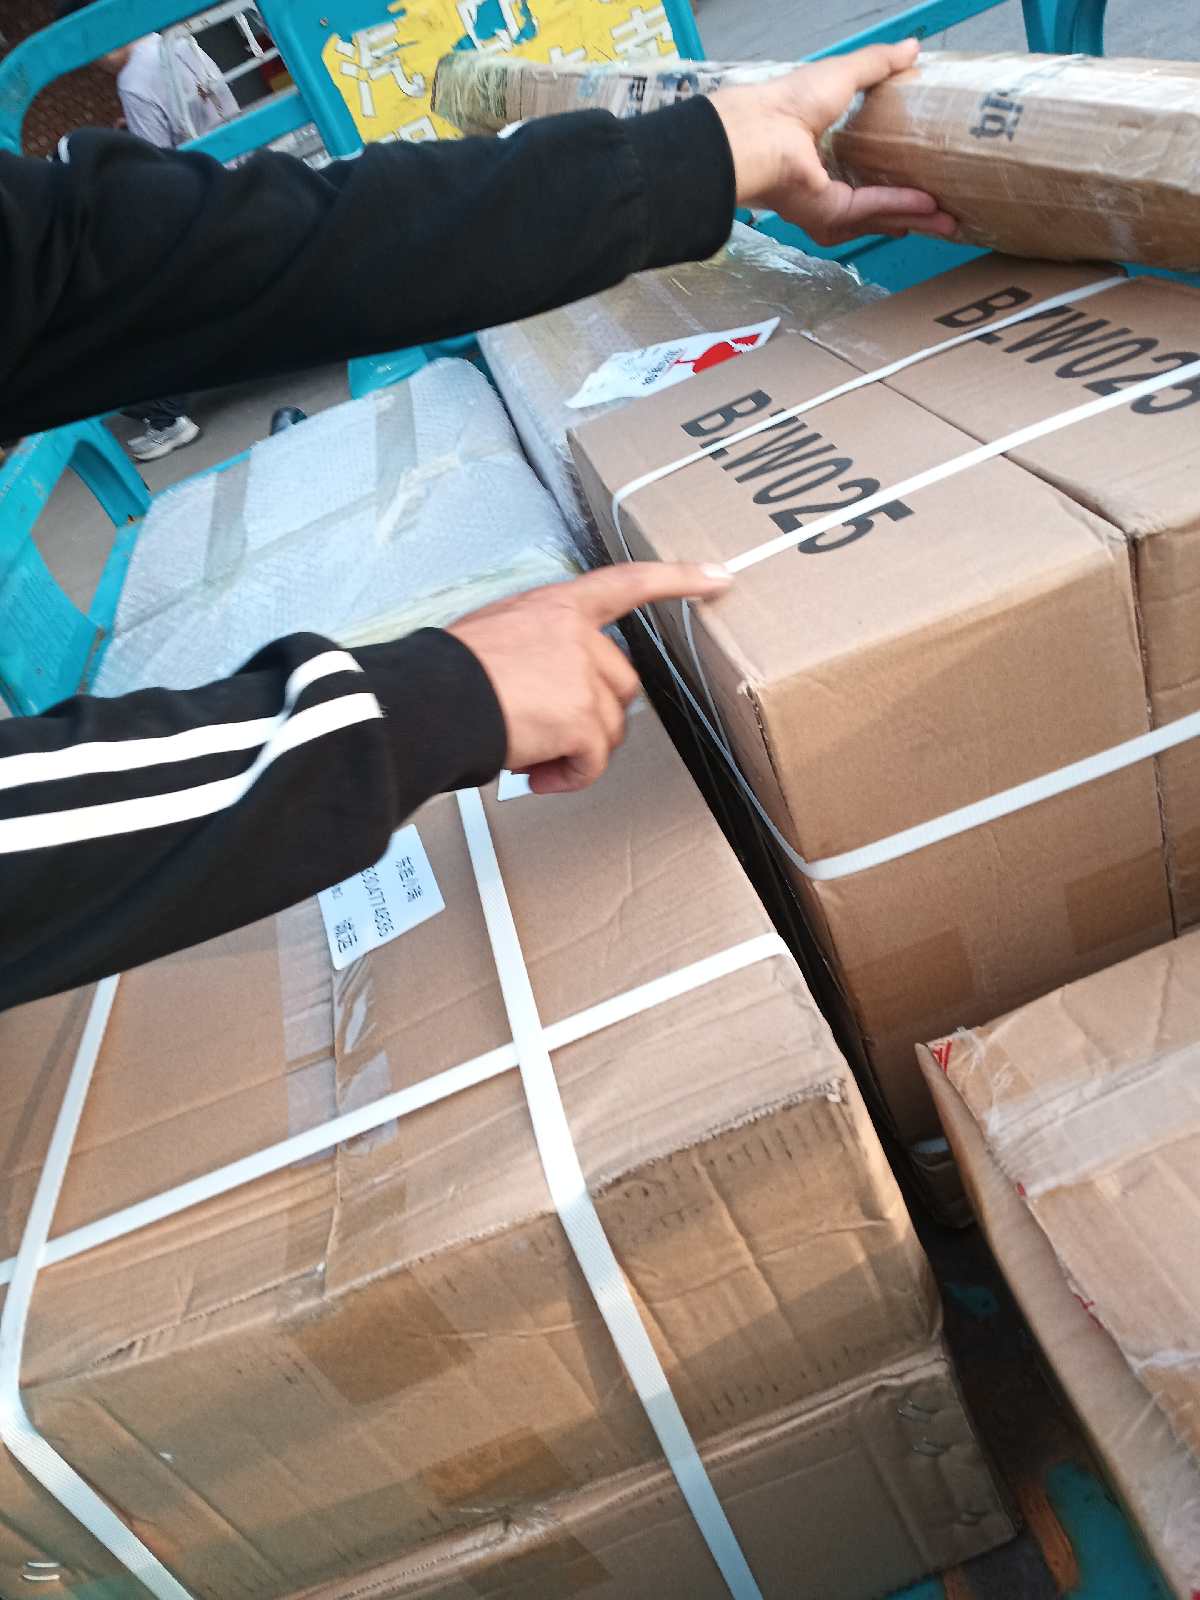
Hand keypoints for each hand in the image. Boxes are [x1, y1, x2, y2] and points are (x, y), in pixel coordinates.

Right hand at [447, 562, 731, 794]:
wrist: (429, 700)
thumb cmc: (444, 675)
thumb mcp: (495, 635)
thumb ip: (537, 648)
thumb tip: (545, 692)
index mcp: (555, 606)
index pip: (626, 583)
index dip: (676, 580)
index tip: (717, 577)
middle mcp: (576, 633)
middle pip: (621, 684)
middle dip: (592, 718)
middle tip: (549, 736)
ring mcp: (583, 674)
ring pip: (608, 729)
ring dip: (575, 752)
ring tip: (531, 756)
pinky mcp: (582, 718)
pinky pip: (592, 761)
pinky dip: (569, 777)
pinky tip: (538, 776)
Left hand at [711, 40, 957, 246]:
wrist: (764, 131)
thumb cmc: (791, 101)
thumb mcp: (844, 73)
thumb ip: (879, 64)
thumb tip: (913, 49)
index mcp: (822, 155)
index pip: (864, 172)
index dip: (895, 178)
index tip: (924, 181)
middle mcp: (823, 186)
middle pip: (875, 206)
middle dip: (912, 211)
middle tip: (944, 212)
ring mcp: (825, 206)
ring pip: (878, 215)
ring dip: (914, 216)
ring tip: (946, 221)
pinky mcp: (828, 215)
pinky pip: (870, 211)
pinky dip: (899, 207)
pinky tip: (927, 207)